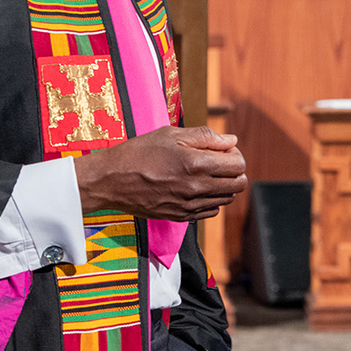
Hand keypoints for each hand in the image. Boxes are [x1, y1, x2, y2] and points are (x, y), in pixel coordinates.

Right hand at [74, 125, 247, 220]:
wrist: (111, 180)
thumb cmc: (139, 152)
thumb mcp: (172, 134)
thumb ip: (206, 136)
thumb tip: (231, 140)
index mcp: (196, 164)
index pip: (238, 165)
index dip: (234, 154)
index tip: (222, 150)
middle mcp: (196, 188)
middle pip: (238, 185)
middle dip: (233, 170)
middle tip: (217, 161)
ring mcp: (189, 205)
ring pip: (226, 199)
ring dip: (223, 185)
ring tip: (205, 173)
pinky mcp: (180, 216)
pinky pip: (210, 211)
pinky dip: (210, 199)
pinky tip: (196, 187)